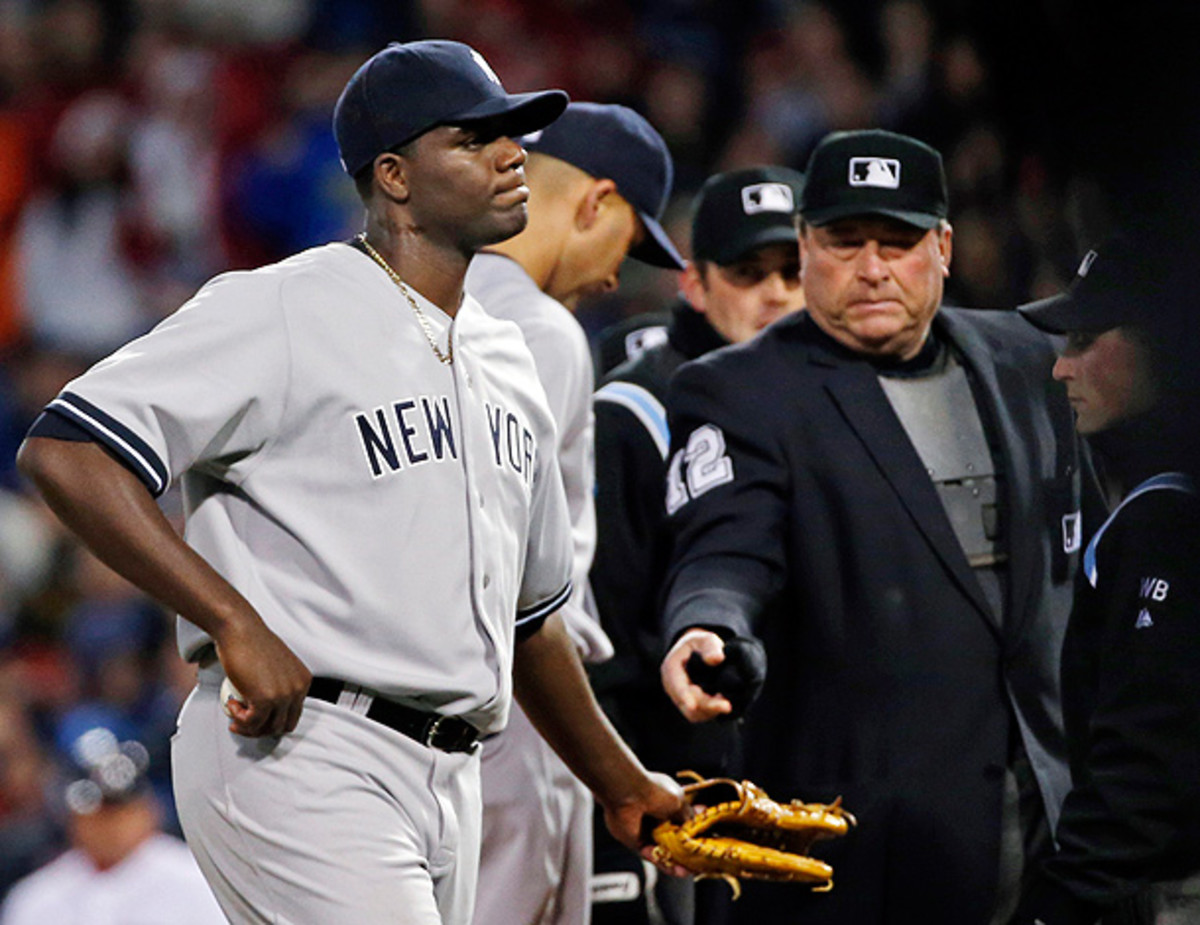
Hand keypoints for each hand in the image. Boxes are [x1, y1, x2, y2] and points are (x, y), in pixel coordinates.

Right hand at [215, 618, 311, 737]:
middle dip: (261, 730)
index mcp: (303, 681)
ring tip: (235, 714)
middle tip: (243, 723)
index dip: (273, 722)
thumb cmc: (253, 643)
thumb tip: (268, 708)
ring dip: (247, 727)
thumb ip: (279, 685)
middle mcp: (298, 689)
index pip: (293, 714)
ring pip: (267, 728)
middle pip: (283, 726)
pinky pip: (251, 723)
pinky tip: (231, 704)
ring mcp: (283, 696)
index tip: (258, 720)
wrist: (240, 630)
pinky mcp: (265, 700)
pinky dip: (238, 719)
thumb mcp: (277, 667)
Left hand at [601, 770, 691, 876]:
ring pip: (666, 853)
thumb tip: (696, 825)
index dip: (695, 836)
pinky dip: (665, 864)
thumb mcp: (679, 802)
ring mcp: (649, 833)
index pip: (685, 825)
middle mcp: (659, 820)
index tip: (705, 846)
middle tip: (698, 864)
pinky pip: (653, 857)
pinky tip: (677, 870)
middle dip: (687, 853)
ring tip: (689, 871)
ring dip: (677, 863)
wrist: (628, 794)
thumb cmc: (654, 792)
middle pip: (676, 841)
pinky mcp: (638, 844)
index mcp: (669, 806)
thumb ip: (689, 817)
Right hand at [661, 628, 733, 721]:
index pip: (676, 685)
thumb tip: (716, 659)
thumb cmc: (700, 644)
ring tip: (727, 702)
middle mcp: (672, 687)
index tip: (692, 706)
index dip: (684, 696)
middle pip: (686, 704)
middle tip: (727, 705)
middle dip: (706, 706)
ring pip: (693, 714)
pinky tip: (723, 702)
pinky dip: (712, 712)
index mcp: (671, 668)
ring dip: (710, 711)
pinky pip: (699, 715)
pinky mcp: (690, 705)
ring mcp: (680, 698)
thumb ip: (710, 647)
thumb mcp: (705, 639)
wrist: (697, 652)